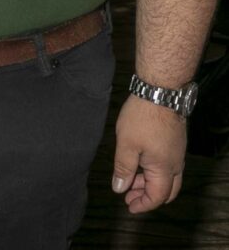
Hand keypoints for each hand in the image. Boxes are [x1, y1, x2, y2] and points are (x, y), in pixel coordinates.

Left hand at [111, 94, 186, 212]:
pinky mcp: (176, 141)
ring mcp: (178, 152)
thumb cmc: (142, 117)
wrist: (160, 91)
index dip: (142, 204)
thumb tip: (119, 189)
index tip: (128, 205)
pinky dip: (155, 170)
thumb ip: (123, 168)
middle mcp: (175, 164)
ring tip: (131, 177)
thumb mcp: (126, 144)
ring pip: (168, 177)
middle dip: (148, 196)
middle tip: (130, 195)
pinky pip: (169, 165)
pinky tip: (141, 161)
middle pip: (167, 191)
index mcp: (164, 169)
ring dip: (150, 182)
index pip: (157, 197)